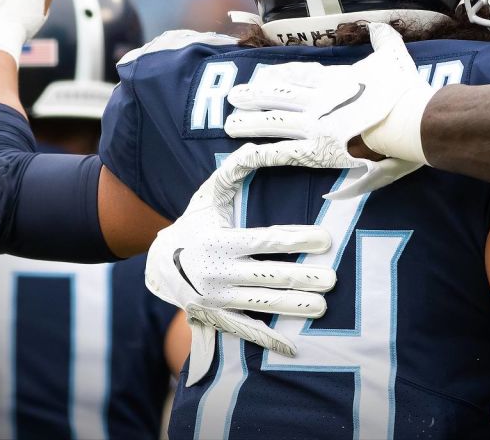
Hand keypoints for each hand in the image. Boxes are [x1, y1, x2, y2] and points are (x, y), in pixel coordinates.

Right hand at [145, 138, 344, 385]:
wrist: (158, 265)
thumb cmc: (194, 223)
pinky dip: (268, 339)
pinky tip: (292, 345)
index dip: (297, 239)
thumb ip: (236, 170)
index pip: (266, 240)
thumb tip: (260, 144)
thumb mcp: (209, 194)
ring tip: (322, 305)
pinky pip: (246, 329)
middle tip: (331, 278)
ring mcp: (219, 298)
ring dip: (293, 306)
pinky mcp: (218, 317)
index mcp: (221, 241)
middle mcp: (219, 272)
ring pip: (262, 302)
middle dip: (302, 277)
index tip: (325, 239)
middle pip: (269, 275)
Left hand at [224, 22, 433, 198]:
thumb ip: (384, 40)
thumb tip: (378, 24)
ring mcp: (314, 125)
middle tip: (233, 95)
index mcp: (334, 79)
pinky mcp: (316, 151)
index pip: (298, 74)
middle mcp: (317, 100)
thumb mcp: (394, 56)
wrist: (407, 120)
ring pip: (273, 122)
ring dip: (249, 122)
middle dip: (254, 95)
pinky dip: (260, 154)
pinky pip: (281, 153)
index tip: (263, 73)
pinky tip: (241, 156)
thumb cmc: (403, 91)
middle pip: (277, 95)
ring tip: (229, 123)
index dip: (279, 74)